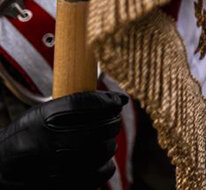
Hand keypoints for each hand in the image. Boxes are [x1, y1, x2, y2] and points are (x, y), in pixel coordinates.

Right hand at [0, 91, 127, 189]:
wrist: (1, 171)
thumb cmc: (25, 138)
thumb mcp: (38, 116)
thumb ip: (71, 106)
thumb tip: (117, 100)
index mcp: (41, 121)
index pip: (82, 104)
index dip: (106, 101)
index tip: (118, 101)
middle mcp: (48, 144)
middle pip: (98, 129)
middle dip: (112, 122)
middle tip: (113, 120)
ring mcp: (55, 168)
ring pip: (102, 151)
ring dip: (109, 144)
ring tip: (104, 141)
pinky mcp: (63, 186)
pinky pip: (100, 174)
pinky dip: (105, 165)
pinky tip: (99, 160)